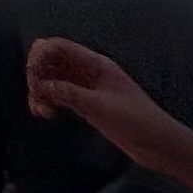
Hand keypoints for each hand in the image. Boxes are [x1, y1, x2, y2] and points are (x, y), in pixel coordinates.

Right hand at [25, 37, 185, 164]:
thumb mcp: (101, 107)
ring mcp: (88, 89)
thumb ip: (70, 93)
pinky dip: (49, 102)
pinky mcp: (87, 105)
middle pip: (52, 61)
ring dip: (41, 92)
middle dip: (38, 75)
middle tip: (36, 95)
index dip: (40, 56)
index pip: (59, 47)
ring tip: (41, 110)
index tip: (33, 78)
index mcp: (97, 64)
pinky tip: (46, 113)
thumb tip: (42, 86)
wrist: (158, 144)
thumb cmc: (139, 122)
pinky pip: (60, 96)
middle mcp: (90, 73)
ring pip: (53, 80)